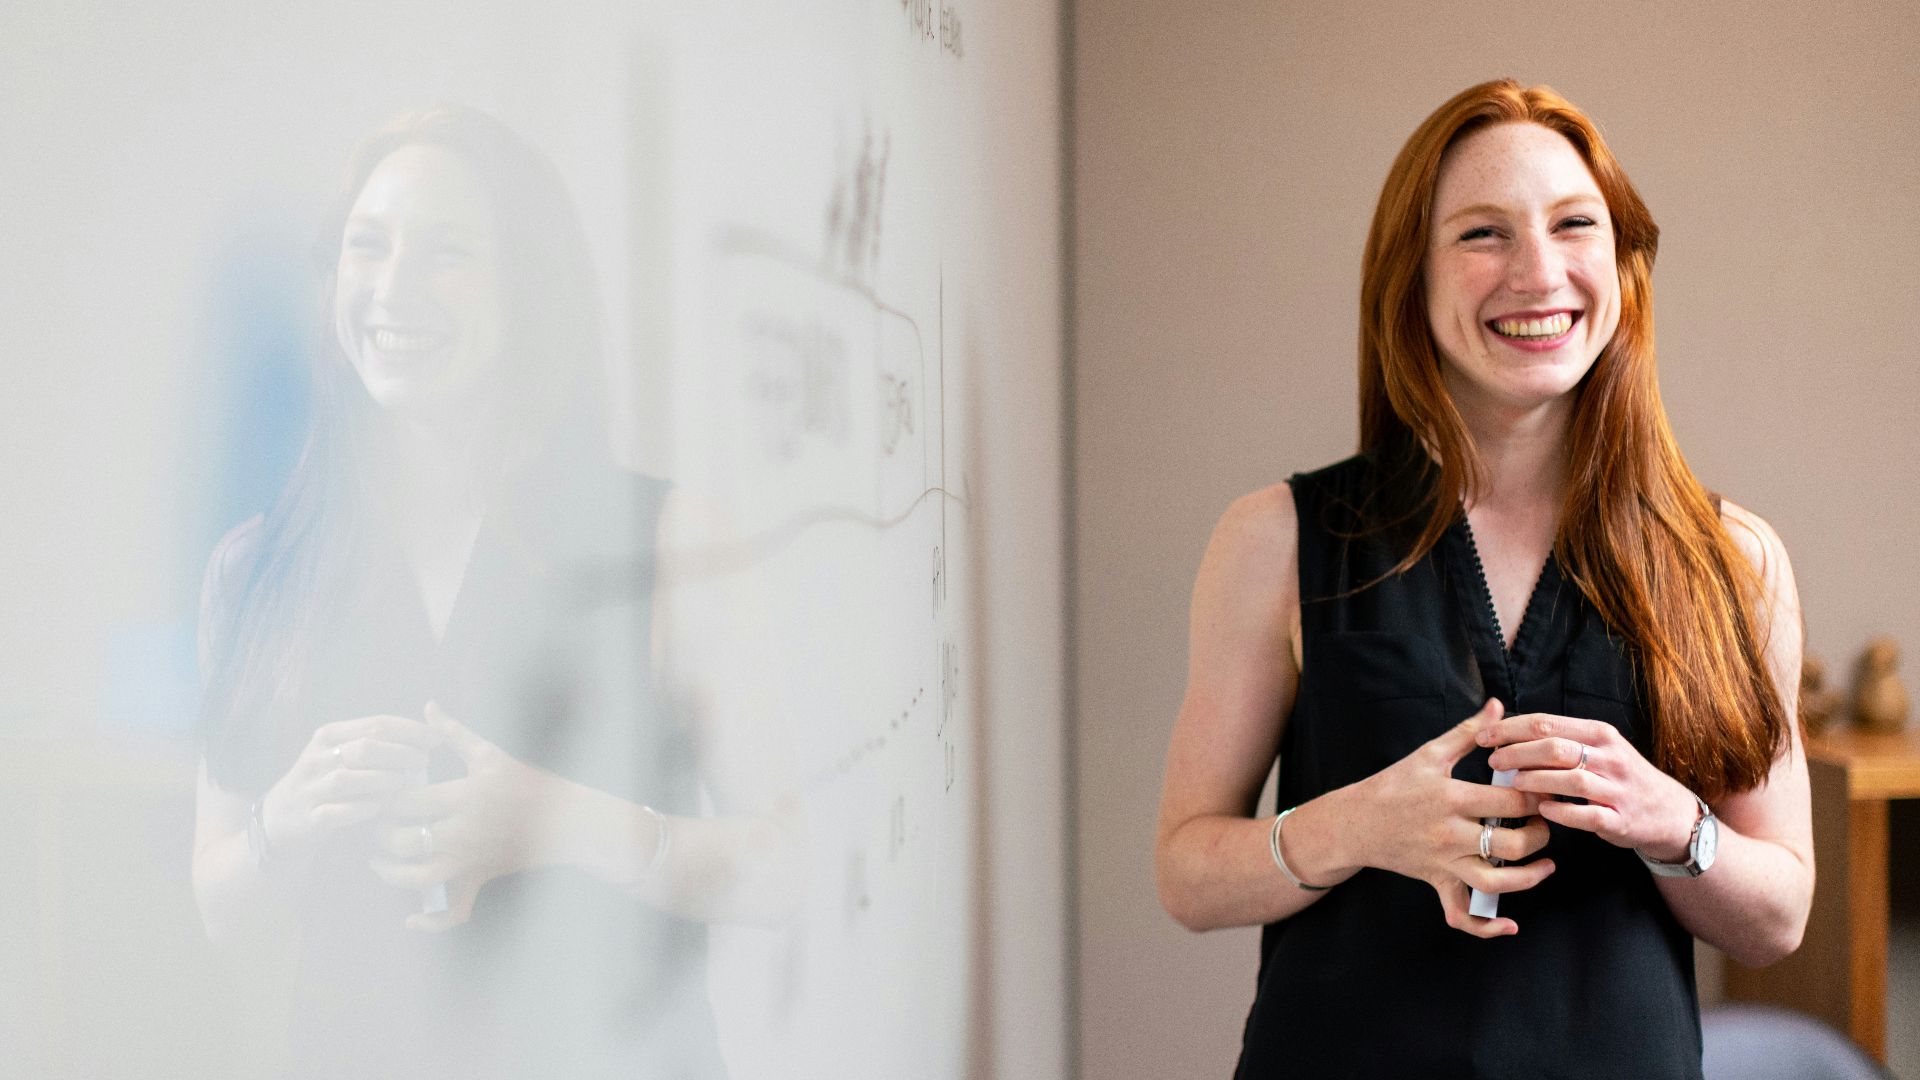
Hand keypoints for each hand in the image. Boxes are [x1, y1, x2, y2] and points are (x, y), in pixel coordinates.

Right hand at [261, 715, 441, 858]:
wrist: (278, 822)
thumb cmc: (325, 785)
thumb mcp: (340, 755)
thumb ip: (374, 743)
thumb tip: (426, 735)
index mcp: (329, 736)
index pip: (375, 724)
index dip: (410, 730)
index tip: (437, 739)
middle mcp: (317, 758)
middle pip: (364, 748)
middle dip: (400, 753)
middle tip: (424, 762)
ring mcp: (310, 789)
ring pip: (347, 779)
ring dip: (381, 780)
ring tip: (405, 783)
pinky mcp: (307, 819)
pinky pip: (334, 813)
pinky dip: (358, 809)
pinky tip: (378, 808)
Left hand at [370, 701, 569, 931]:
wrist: (565, 819)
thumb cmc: (526, 782)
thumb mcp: (490, 754)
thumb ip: (454, 733)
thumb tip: (427, 707)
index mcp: (464, 796)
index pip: (408, 800)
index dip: (383, 797)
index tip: (374, 791)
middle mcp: (464, 831)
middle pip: (404, 840)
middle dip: (380, 834)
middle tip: (372, 823)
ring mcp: (471, 859)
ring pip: (418, 878)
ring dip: (391, 873)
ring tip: (378, 860)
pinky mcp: (479, 878)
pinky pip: (454, 911)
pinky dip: (430, 922)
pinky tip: (409, 919)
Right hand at [1353, 698, 1555, 936]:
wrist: (1354, 822)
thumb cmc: (1393, 785)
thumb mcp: (1429, 753)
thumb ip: (1468, 732)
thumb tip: (1498, 706)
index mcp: (1451, 798)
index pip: (1511, 802)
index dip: (1538, 796)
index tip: (1549, 789)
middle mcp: (1450, 834)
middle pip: (1512, 844)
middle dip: (1540, 834)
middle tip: (1546, 822)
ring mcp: (1444, 863)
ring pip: (1497, 882)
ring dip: (1530, 877)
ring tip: (1546, 863)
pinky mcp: (1437, 883)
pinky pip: (1461, 915)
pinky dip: (1486, 927)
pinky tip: (1510, 925)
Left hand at [1476, 712, 1700, 860]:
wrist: (1668, 812)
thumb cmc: (1620, 777)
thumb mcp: (1599, 748)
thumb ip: (1561, 739)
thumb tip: (1508, 732)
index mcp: (1599, 734)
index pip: (1547, 723)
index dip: (1510, 728)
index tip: (1484, 736)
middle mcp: (1610, 757)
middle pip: (1554, 747)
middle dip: (1517, 752)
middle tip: (1493, 760)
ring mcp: (1617, 789)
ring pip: (1570, 778)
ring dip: (1536, 780)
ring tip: (1513, 783)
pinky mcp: (1620, 819)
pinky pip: (1587, 814)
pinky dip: (1561, 811)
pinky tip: (1542, 809)